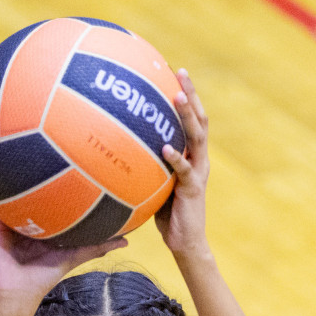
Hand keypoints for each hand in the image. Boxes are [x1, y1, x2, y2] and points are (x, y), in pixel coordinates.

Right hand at [0, 161, 125, 305]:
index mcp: (38, 219)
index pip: (41, 191)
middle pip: (16, 183)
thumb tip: (127, 239)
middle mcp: (20, 214)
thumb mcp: (73, 254)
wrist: (18, 293)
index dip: (42, 172)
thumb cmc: (44, 277)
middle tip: (15, 134)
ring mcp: (3, 217)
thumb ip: (97, 245)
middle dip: (14, 163)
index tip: (48, 147)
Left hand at [156, 69, 210, 255]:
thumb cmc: (166, 215)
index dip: (186, 95)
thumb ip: (145, 164)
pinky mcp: (193, 189)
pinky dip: (175, 157)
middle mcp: (199, 159)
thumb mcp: (154, 184)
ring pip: (197, 137)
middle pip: (200, 119)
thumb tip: (115, 148)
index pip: (192, 119)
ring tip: (176, 97)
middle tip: (180, 72)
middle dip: (191, 94)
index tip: (174, 72)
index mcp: (192, 156)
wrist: (185, 243)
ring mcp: (198, 173)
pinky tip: (165, 147)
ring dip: (187, 116)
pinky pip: (184, 170)